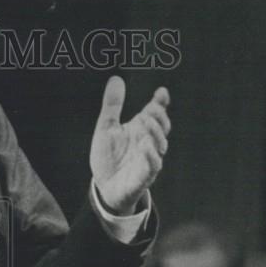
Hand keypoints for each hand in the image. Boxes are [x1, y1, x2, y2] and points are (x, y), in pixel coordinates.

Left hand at [89, 76, 170, 214]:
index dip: (160, 102)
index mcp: (140, 129)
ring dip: (155, 133)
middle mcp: (148, 142)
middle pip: (162, 127)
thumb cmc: (108, 157)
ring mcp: (148, 159)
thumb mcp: (106, 128)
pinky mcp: (144, 176)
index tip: (161, 92)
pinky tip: (145, 146)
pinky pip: (153, 166)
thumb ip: (112, 106)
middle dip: (159, 117)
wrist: (104, 187)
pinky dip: (152, 156)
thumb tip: (116, 79)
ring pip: (160, 145)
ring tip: (146, 122)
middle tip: (150, 109)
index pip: (155, 112)